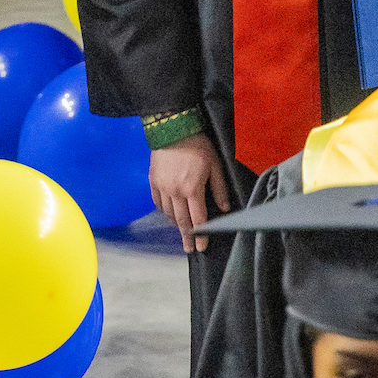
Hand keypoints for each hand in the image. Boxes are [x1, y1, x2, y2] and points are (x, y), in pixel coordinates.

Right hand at [149, 132, 231, 251]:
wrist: (173, 128)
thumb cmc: (197, 145)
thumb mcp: (215, 165)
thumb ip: (219, 189)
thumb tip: (224, 208)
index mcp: (192, 189)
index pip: (198, 219)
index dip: (201, 235)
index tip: (201, 247)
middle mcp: (175, 191)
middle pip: (181, 221)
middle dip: (186, 237)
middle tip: (189, 249)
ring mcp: (162, 187)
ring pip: (168, 213)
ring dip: (176, 224)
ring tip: (181, 231)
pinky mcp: (153, 180)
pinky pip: (157, 202)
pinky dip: (164, 211)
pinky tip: (168, 214)